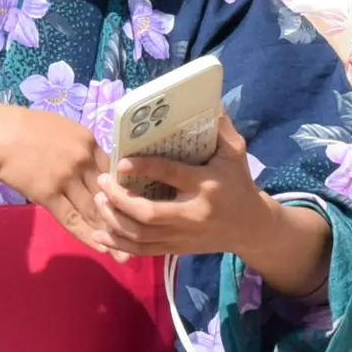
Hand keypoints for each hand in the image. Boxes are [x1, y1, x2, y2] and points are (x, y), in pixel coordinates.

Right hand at [0, 102, 121, 253]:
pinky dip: (88, 235)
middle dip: (124, 215)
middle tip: (138, 234)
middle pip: (108, 192)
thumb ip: (81, 145)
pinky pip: (72, 219)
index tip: (133, 206)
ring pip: (93, 210)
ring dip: (108, 230)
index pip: (115, 170)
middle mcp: (82, 159)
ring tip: (124, 250)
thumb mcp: (62, 127)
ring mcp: (66, 177)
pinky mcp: (48, 194)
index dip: (124, 190)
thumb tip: (94, 163)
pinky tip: (101, 247)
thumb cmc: (25, 127)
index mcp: (88, 140)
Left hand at [92, 118, 335, 295]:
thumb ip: (220, 127)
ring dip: (114, 221)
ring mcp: (183, 236)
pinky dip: (119, 245)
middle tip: (103, 182)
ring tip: (99, 201)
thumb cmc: (239, 184)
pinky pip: (144, 251)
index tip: (121, 162)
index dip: (145, 168)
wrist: (251, 228)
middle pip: (150, 214)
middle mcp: (192, 214)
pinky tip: (99, 235)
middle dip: (120, 200)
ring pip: (142, 236)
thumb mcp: (236, 152)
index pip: (172, 176)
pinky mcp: (177, 249)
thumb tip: (208, 99)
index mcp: (206, 185)